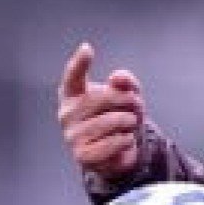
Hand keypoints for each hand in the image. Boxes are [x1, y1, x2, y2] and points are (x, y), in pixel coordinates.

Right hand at [56, 41, 144, 178]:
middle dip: (129, 100)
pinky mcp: (82, 155)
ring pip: (114, 120)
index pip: (73, 77)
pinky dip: (127, 140)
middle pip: (105, 97)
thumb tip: (118, 77)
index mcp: (73, 95)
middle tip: (136, 107)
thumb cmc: (115, 117)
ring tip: (128, 125)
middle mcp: (67, 114)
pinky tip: (123, 140)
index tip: (87, 48)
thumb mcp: (125, 95)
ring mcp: (72, 136)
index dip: (79, 63)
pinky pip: (116, 142)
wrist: (115, 152)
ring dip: (130, 122)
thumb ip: (125, 82)